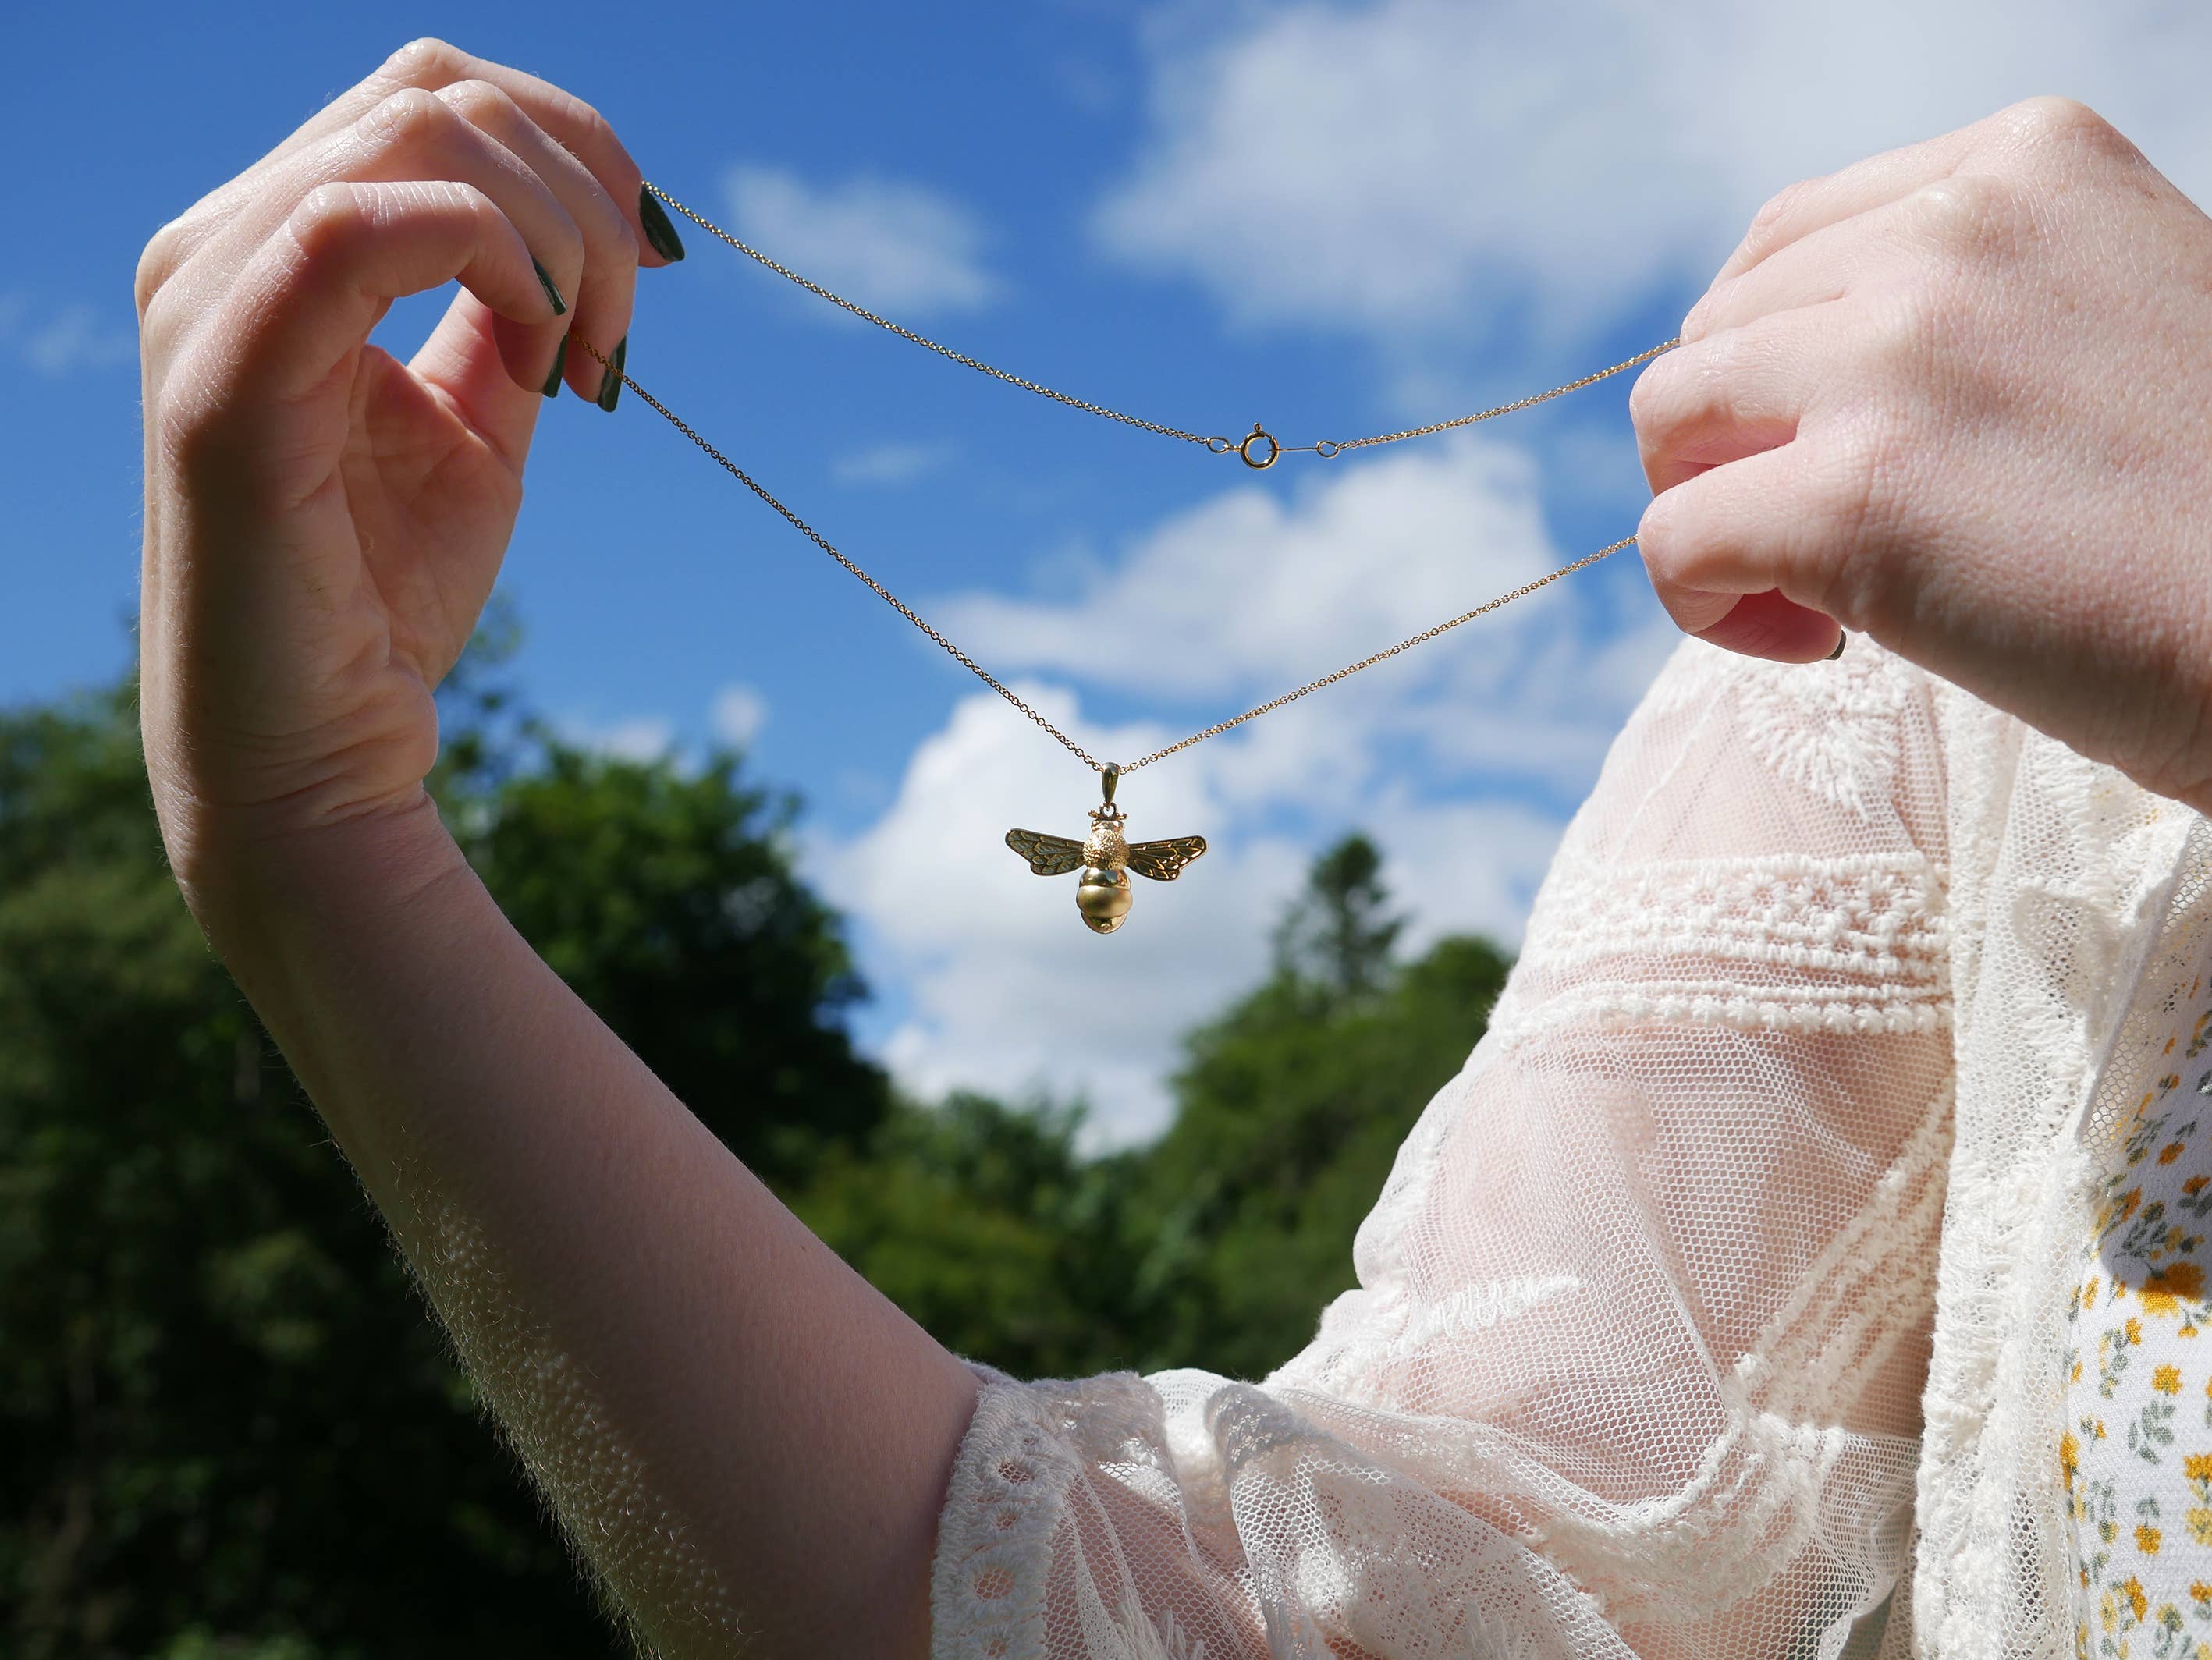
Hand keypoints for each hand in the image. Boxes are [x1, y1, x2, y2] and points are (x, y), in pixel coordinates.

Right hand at [136, 39, 683, 903]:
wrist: (322, 744)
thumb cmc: (388, 594)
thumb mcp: (476, 420)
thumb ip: (506, 312)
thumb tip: (586, 229)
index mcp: (276, 243)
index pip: (434, 95)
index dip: (573, 148)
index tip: (651, 275)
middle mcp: (221, 244)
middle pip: (437, 90)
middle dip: (583, 188)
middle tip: (626, 331)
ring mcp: (208, 298)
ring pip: (417, 133)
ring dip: (557, 234)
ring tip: (586, 361)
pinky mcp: (221, 378)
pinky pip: (356, 225)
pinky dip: (493, 261)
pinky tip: (539, 357)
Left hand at [1630, 96, 2211, 809]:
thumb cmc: (2204, 505)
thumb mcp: (2104, 312)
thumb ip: (1963, 297)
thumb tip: (1779, 361)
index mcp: (2023, 162)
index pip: (1787, 238)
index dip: (1772, 360)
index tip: (1836, 442)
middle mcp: (1953, 232)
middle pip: (1715, 329)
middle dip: (1737, 440)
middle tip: (1823, 534)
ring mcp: (1894, 357)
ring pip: (1670, 419)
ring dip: (1708, 510)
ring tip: (1806, 589)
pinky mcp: (1851, 498)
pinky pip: (1672, 538)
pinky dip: (1702, 603)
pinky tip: (1801, 640)